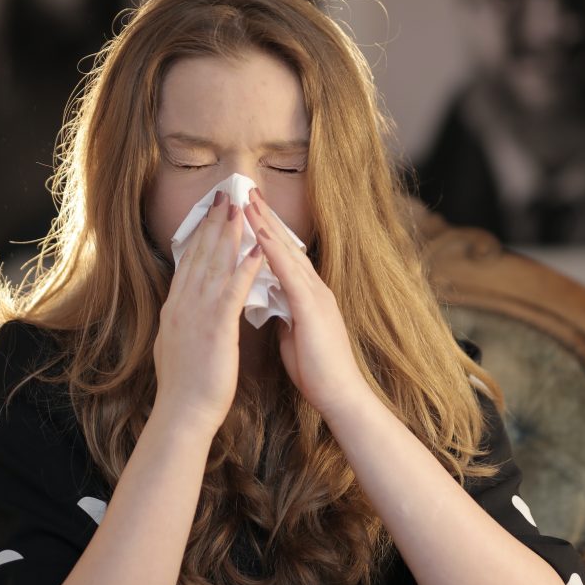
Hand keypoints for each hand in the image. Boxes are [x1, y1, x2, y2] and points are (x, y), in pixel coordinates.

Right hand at [153, 190, 267, 436]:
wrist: (183, 413)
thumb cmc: (185, 387)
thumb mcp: (178, 346)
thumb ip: (183, 324)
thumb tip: (185, 313)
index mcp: (176, 309)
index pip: (189, 263)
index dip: (201, 236)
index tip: (212, 214)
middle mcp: (183, 305)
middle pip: (200, 255)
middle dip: (214, 224)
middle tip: (226, 196)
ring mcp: (197, 314)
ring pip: (214, 265)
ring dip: (229, 234)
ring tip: (241, 209)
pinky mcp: (216, 327)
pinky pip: (232, 290)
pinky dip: (245, 267)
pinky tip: (256, 249)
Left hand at [242, 188, 370, 417]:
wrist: (340, 395)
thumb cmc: (317, 371)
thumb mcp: (295, 334)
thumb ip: (284, 312)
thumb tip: (270, 299)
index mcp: (308, 295)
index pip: (284, 256)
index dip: (267, 231)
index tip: (248, 210)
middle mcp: (314, 288)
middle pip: (286, 245)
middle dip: (265, 217)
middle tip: (245, 189)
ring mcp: (316, 295)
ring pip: (287, 252)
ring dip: (266, 224)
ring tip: (247, 200)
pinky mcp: (313, 308)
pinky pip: (290, 274)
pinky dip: (273, 251)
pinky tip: (259, 234)